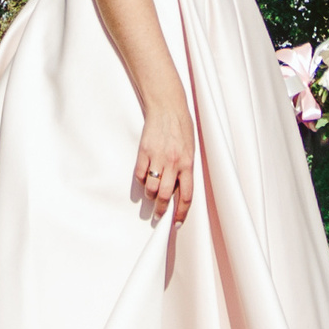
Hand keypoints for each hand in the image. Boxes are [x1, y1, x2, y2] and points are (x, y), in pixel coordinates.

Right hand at [134, 92, 195, 224]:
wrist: (167, 106)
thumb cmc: (181, 127)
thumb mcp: (190, 149)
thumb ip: (185, 168)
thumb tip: (178, 188)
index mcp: (187, 163)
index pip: (186, 195)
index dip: (181, 212)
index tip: (176, 222)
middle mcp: (172, 163)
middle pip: (164, 195)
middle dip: (161, 209)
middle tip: (159, 215)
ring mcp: (157, 157)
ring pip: (150, 187)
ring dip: (150, 195)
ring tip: (151, 195)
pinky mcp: (143, 151)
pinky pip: (139, 173)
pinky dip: (140, 180)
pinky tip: (143, 179)